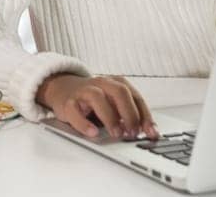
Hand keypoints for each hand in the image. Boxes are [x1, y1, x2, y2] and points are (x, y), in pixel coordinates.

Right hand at [37, 73, 157, 139]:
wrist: (64, 88)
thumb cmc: (95, 99)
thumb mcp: (115, 102)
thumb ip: (131, 114)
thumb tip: (150, 132)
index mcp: (116, 83)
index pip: (135, 97)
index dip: (145, 115)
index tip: (151, 132)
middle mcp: (102, 83)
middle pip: (120, 92)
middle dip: (129, 114)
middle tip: (133, 132)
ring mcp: (84, 91)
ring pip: (98, 98)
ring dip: (110, 118)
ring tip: (116, 134)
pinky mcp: (69, 102)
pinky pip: (75, 111)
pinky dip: (84, 123)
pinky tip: (93, 133)